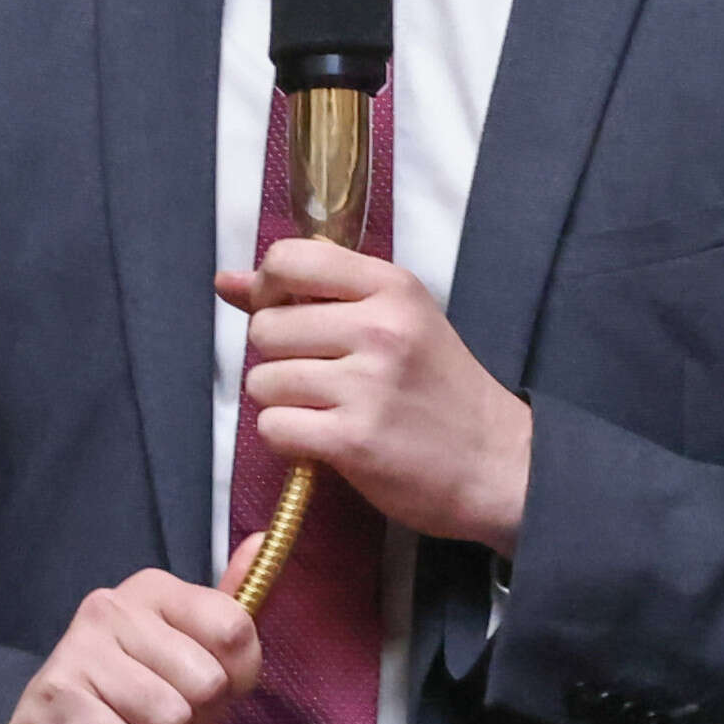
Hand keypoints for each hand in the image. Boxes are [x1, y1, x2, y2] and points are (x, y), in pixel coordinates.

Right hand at [0, 570, 260, 723]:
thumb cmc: (132, 705)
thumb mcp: (190, 662)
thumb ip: (228, 615)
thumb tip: (261, 541)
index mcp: (154, 589)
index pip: (235, 629)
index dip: (236, 678)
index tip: (205, 686)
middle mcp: (113, 606)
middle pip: (208, 682)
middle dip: (193, 716)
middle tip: (157, 715)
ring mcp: (79, 648)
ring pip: (169, 717)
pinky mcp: (55, 697)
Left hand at [219, 237, 533, 550]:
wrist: (498, 464)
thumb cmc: (441, 389)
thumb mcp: (396, 320)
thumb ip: (313, 294)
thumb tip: (225, 280)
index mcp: (392, 287)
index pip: (288, 259)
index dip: (268, 289)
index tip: (288, 314)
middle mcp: (379, 328)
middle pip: (265, 327)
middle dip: (279, 357)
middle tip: (320, 377)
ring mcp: (366, 386)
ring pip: (262, 380)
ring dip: (282, 402)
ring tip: (325, 410)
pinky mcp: (352, 441)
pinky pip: (273, 428)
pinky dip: (288, 439)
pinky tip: (322, 440)